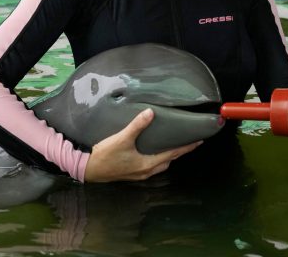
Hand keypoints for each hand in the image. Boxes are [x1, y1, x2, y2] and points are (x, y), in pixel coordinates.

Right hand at [84, 108, 201, 182]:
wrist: (89, 169)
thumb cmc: (106, 155)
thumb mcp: (122, 138)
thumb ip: (137, 125)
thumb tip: (151, 113)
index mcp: (147, 164)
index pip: (173, 154)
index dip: (186, 147)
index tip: (198, 141)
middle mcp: (146, 172)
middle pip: (168, 162)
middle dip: (178, 153)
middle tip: (187, 142)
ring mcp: (138, 175)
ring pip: (160, 166)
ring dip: (167, 157)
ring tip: (171, 146)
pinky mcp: (132, 174)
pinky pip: (151, 168)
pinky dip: (157, 160)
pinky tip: (152, 153)